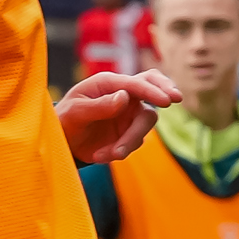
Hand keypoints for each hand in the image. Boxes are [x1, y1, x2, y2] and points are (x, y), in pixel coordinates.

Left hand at [55, 69, 180, 164]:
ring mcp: (128, 114)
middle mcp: (122, 95)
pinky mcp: (129, 132)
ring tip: (111, 154)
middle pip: (152, 89)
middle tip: (176, 98)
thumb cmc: (64, 119)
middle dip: (165, 91)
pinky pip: (135, 141)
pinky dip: (120, 150)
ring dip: (131, 140)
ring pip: (145, 121)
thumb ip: (99, 105)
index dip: (153, 91)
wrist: (62, 142)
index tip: (167, 101)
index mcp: (108, 83)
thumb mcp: (75, 112)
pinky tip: (100, 155)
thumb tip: (125, 97)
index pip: (136, 83)